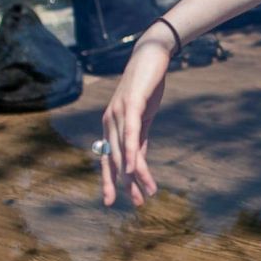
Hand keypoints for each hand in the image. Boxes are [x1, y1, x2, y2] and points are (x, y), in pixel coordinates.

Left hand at [99, 35, 171, 206]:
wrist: (151, 56)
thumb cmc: (147, 85)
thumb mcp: (143, 116)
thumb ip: (139, 138)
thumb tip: (137, 162)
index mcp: (111, 124)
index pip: (108, 157)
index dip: (108, 180)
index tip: (110, 201)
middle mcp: (110, 120)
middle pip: (115, 159)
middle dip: (122, 184)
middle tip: (130, 204)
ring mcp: (119, 113)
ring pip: (124, 151)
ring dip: (134, 176)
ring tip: (144, 194)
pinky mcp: (132, 105)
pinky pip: (131, 135)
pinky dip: (132, 154)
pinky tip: (134, 170)